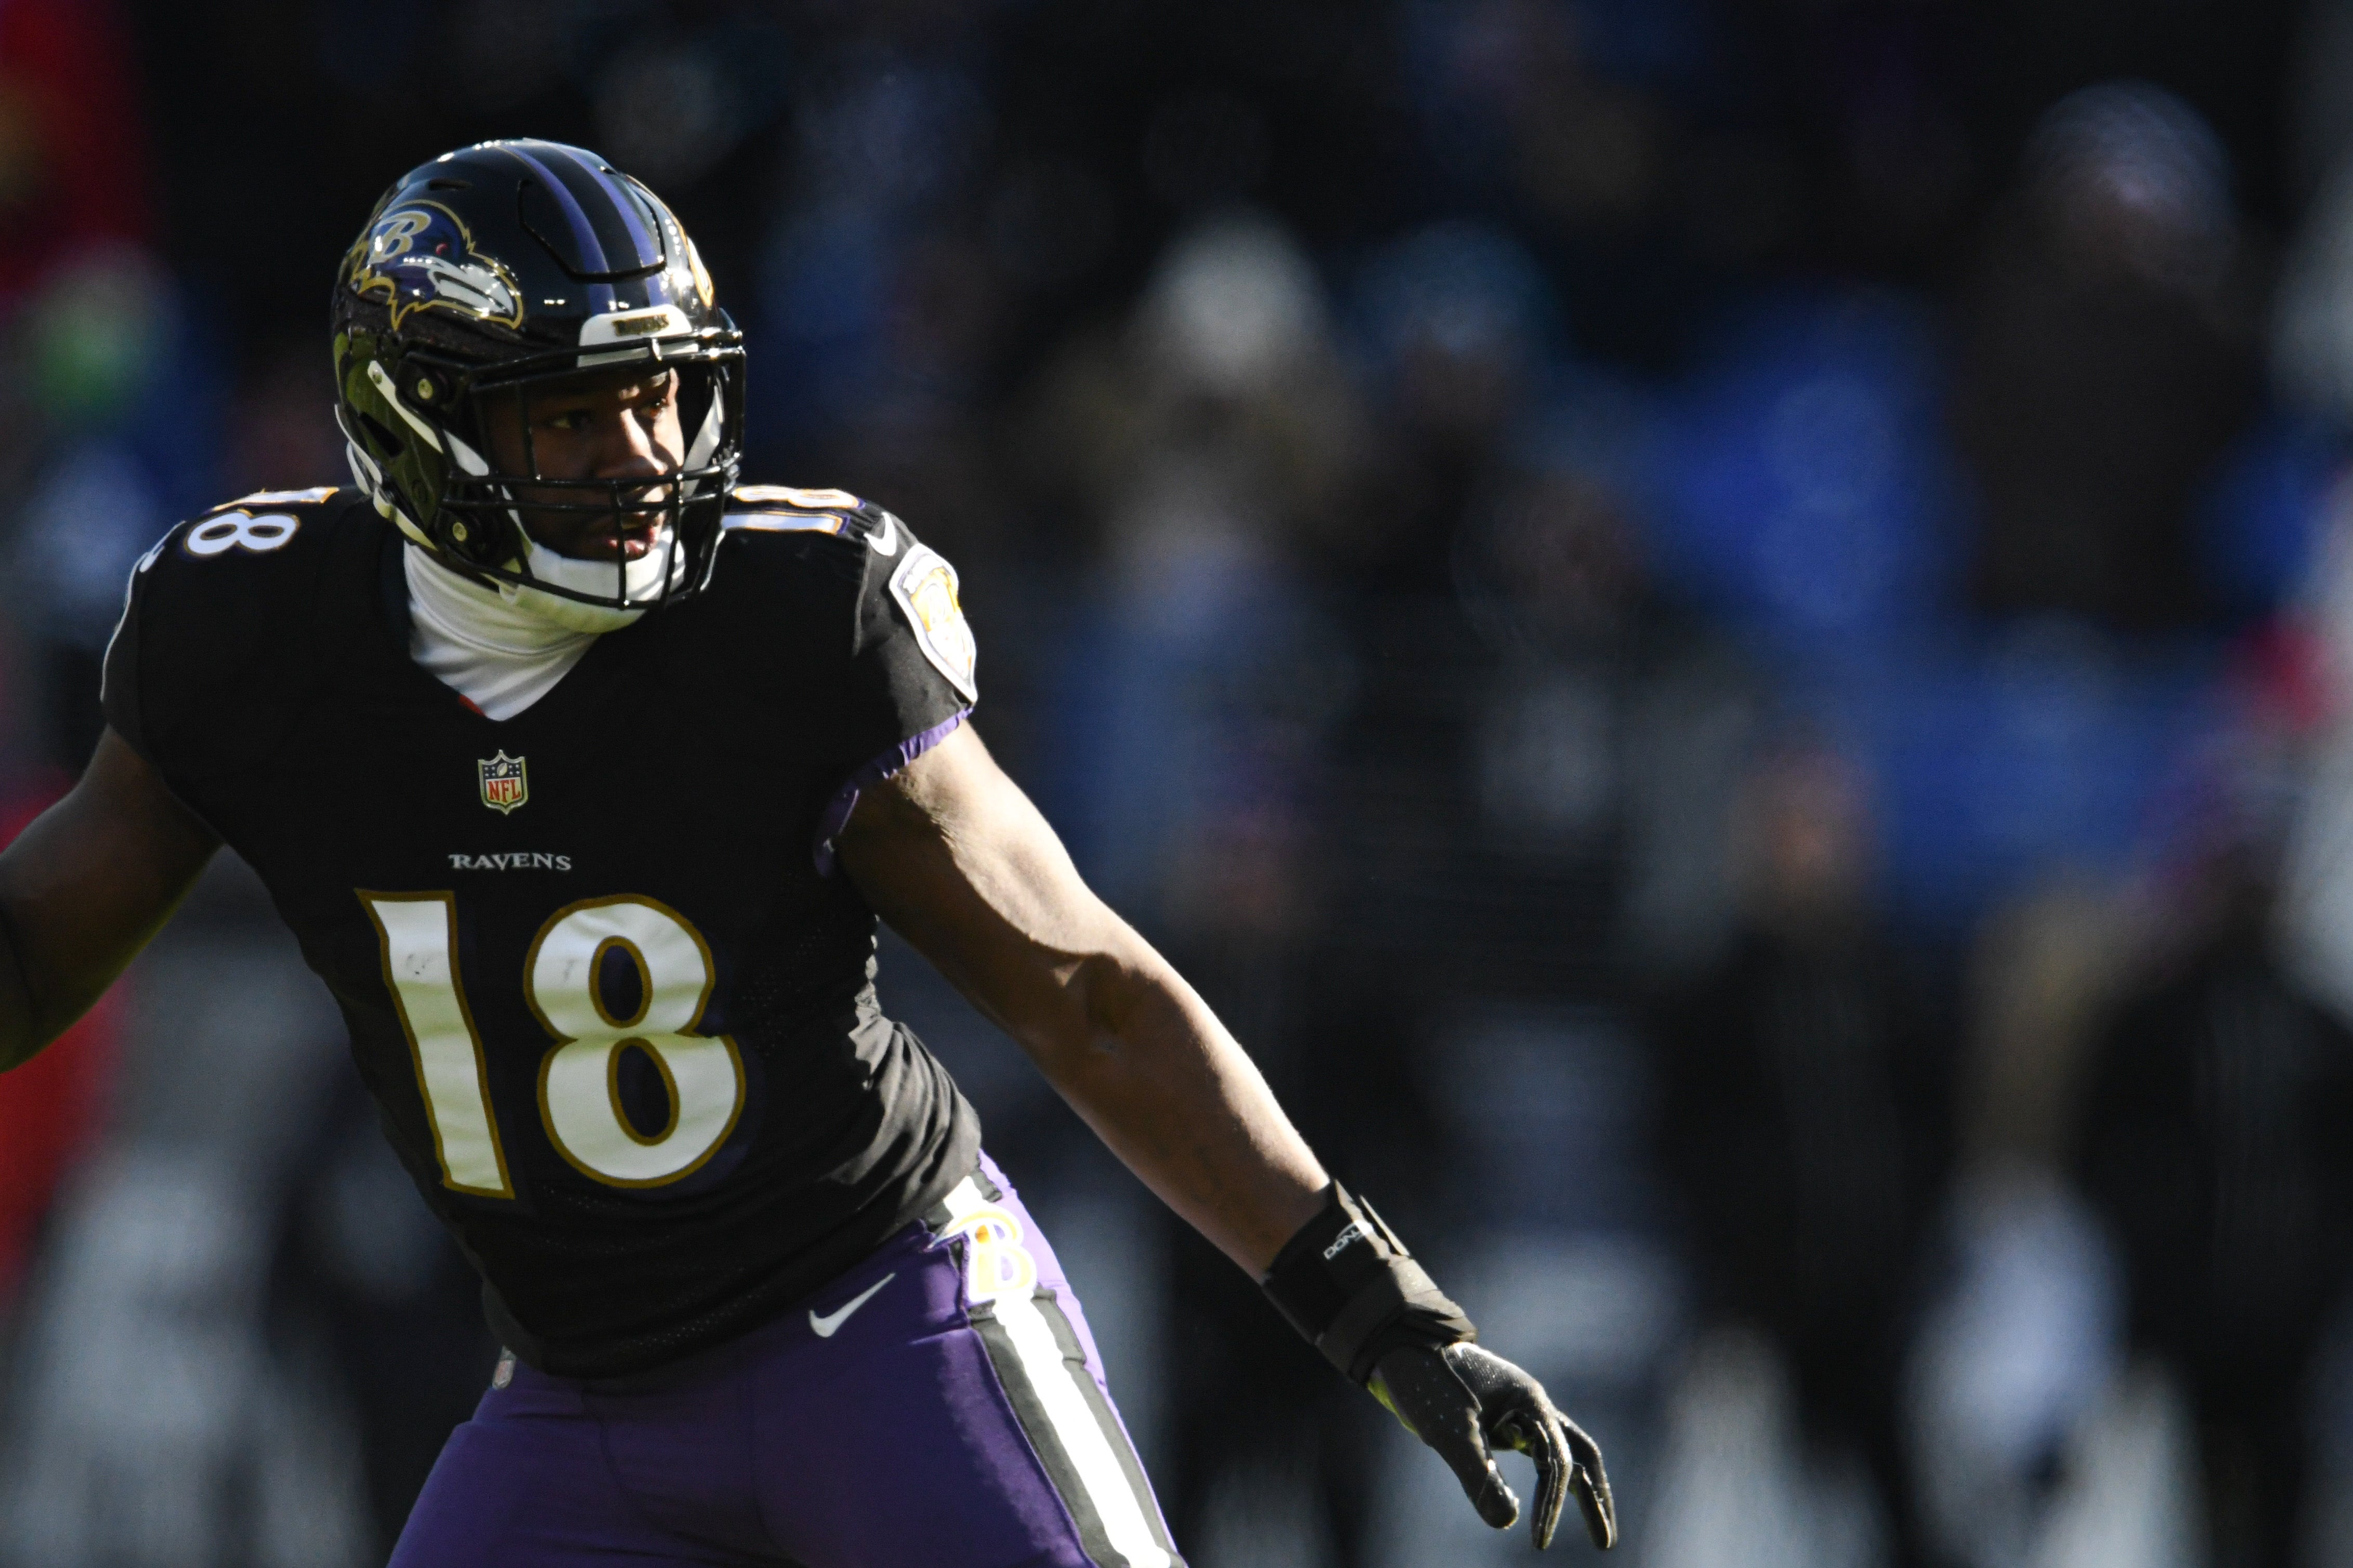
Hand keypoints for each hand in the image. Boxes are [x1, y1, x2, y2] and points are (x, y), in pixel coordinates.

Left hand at [1371, 1342, 1616, 1549]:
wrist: (1401, 1350)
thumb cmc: (1426, 1383)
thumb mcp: (1450, 1431)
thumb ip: (1479, 1474)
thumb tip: (1509, 1522)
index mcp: (1530, 1401)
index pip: (1557, 1463)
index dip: (1552, 1506)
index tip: (1539, 1543)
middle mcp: (1534, 1405)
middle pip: (1580, 1455)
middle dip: (1596, 1499)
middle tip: (1606, 1544)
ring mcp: (1520, 1412)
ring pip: (1563, 1455)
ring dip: (1580, 1493)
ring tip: (1597, 1532)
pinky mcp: (1503, 1421)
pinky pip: (1538, 1454)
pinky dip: (1550, 1481)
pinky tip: (1545, 1504)